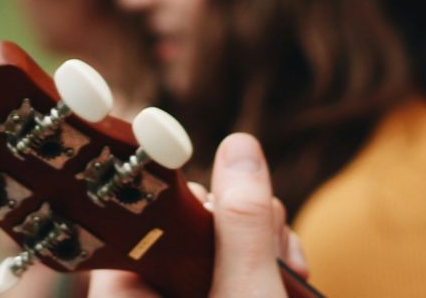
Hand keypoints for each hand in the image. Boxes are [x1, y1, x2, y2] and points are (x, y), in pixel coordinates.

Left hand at [90, 133, 305, 297]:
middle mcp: (151, 291)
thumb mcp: (246, 292)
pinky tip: (293, 273)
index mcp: (132, 292)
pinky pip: (239, 261)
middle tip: (272, 246)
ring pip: (221, 240)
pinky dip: (269, 262)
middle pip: (191, 226)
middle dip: (242, 226)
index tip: (221, 202)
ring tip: (289, 267)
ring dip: (265, 244)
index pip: (144, 223)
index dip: (189, 206)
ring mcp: (186, 293)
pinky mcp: (220, 294)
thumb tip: (238, 143)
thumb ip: (242, 223)